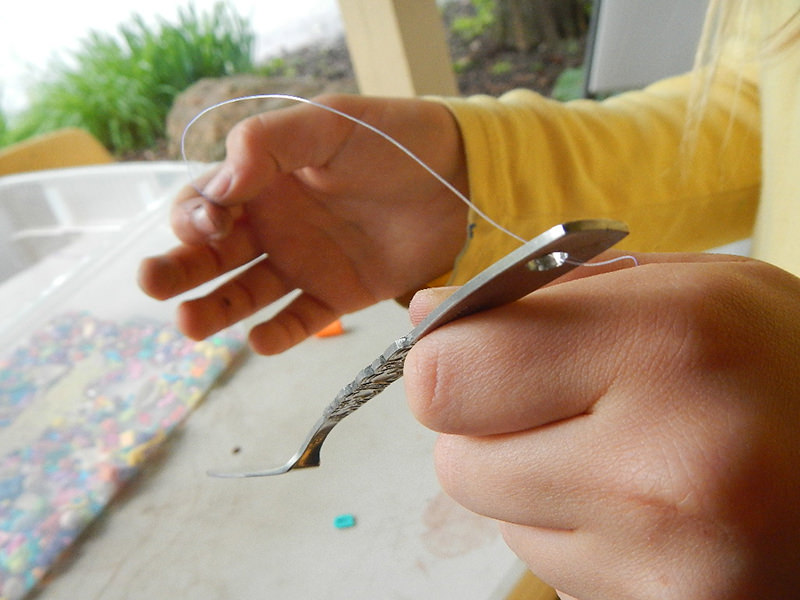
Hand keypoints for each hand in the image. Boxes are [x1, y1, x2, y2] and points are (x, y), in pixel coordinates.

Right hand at [138, 95, 467, 353]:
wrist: (459, 178)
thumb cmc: (393, 141)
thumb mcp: (328, 125)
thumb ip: (270, 143)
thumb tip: (221, 182)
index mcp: (264, 181)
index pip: (206, 203)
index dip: (194, 216)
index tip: (208, 223)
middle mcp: (276, 225)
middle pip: (212, 254)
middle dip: (179, 269)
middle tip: (153, 284)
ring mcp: (305, 263)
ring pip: (247, 293)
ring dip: (216, 309)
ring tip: (190, 324)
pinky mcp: (339, 295)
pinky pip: (301, 320)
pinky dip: (279, 334)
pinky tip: (261, 339)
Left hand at [404, 253, 799, 599]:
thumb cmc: (779, 364)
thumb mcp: (686, 291)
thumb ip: (545, 294)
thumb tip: (426, 317)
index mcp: (666, 345)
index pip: (447, 375)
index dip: (450, 362)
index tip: (481, 355)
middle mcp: (666, 464)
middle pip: (458, 460)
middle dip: (489, 430)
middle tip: (567, 407)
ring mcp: (672, 562)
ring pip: (500, 520)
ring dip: (534, 486)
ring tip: (626, 460)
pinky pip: (548, 569)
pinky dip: (575, 537)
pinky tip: (646, 513)